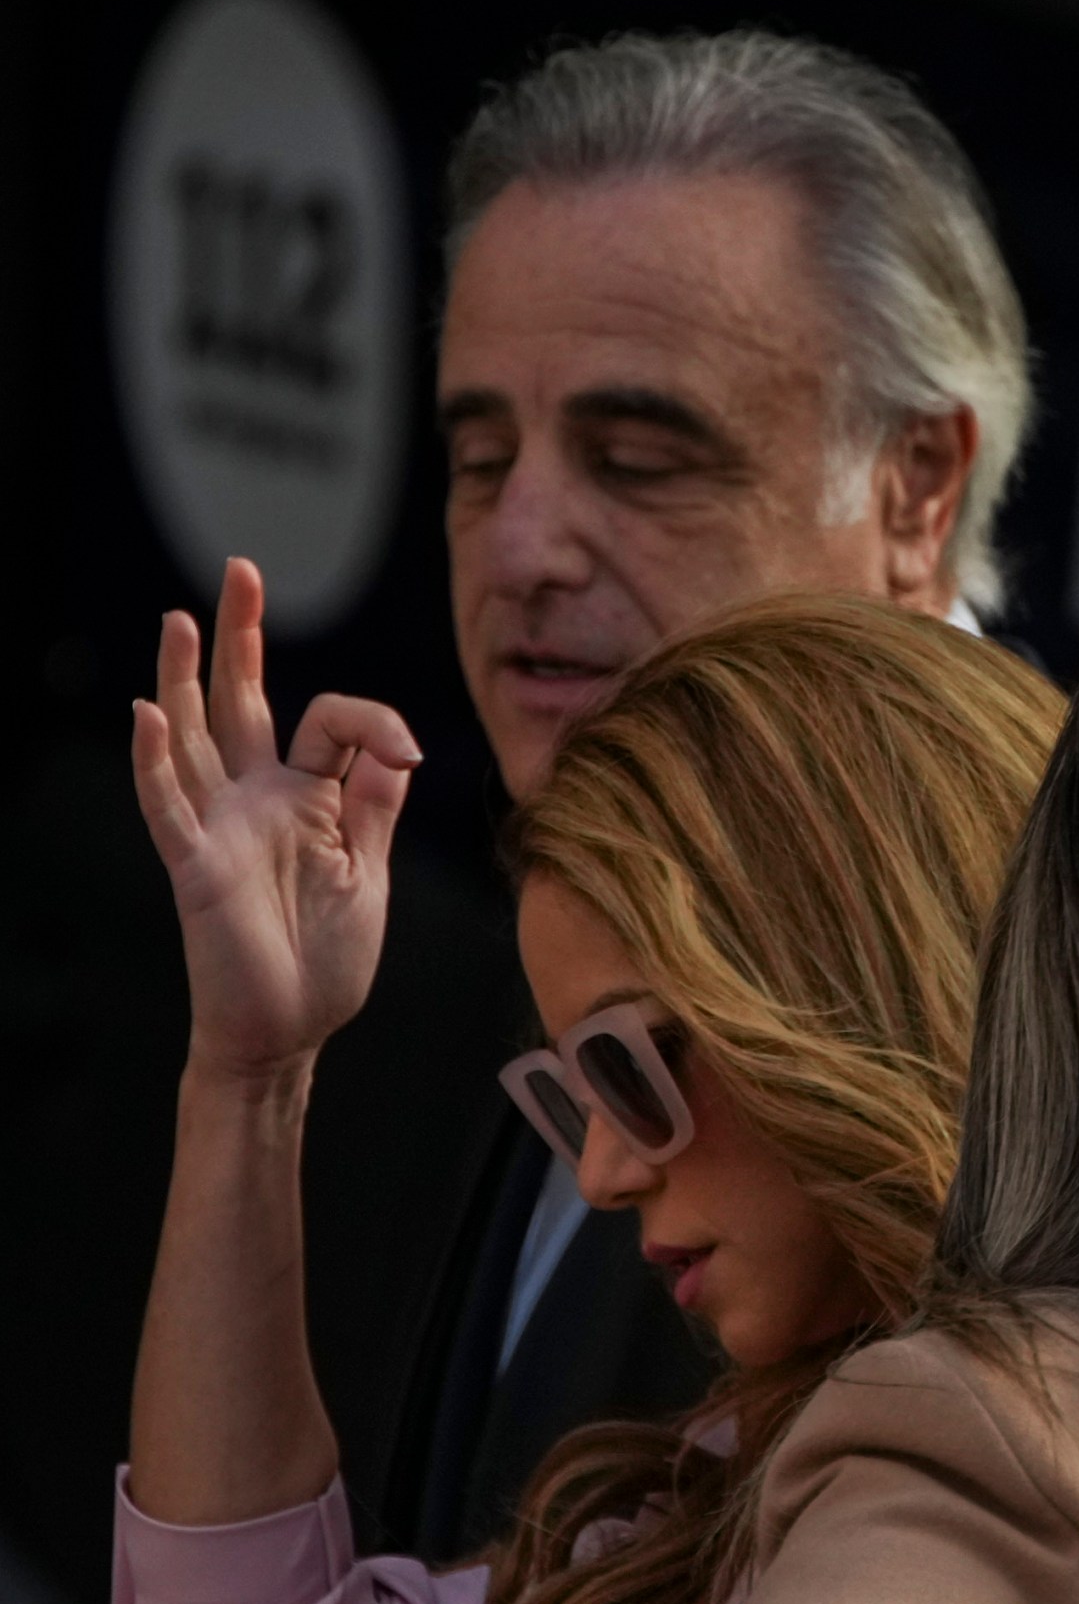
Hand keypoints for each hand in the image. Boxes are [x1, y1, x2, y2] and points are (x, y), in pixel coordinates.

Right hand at [131, 556, 421, 1077]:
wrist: (287, 1035)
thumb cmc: (324, 965)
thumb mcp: (369, 876)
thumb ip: (375, 807)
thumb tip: (396, 743)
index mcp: (307, 800)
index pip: (329, 723)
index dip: (371, 720)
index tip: (407, 752)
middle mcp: (256, 801)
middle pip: (242, 701)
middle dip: (241, 636)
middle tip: (240, 568)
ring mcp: (220, 828)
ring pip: (195, 738)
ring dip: (183, 680)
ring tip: (178, 619)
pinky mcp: (195, 866)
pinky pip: (169, 807)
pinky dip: (156, 763)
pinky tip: (147, 715)